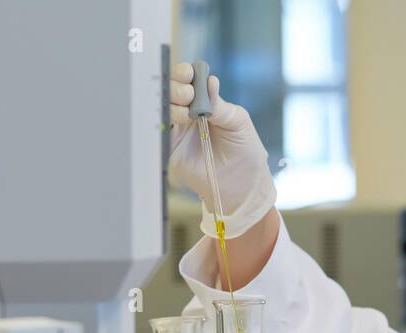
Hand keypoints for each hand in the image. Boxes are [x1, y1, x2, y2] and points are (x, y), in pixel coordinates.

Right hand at [169, 62, 276, 239]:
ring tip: (187, 113)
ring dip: (172, 103)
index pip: (189, 80)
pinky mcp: (172, 148)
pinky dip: (163, 121)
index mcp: (206, 102)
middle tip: (189, 94)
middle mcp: (189, 113)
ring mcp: (179, 130)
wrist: (241, 186)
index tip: (189, 73)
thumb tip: (210, 81)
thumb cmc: (245, 152)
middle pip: (172, 90)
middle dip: (177, 86)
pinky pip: (161, 131)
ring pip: (164, 107)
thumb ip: (221, 105)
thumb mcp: (239, 123)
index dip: (186, 73)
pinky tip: (175, 120)